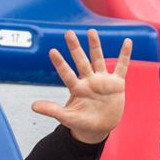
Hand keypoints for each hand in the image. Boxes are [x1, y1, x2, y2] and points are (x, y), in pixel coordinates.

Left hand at [32, 29, 131, 143]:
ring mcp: (102, 81)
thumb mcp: (67, 117)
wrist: (99, 128)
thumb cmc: (81, 123)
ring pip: (99, 60)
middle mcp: (88, 81)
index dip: (60, 63)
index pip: (66, 73)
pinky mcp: (116, 84)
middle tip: (68, 33)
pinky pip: (122, 67)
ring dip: (95, 46)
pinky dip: (125, 55)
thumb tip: (32, 106)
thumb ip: (52, 110)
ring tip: (91, 31)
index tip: (52, 51)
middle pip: (81, 61)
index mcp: (77, 89)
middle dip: (75, 48)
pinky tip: (127, 42)